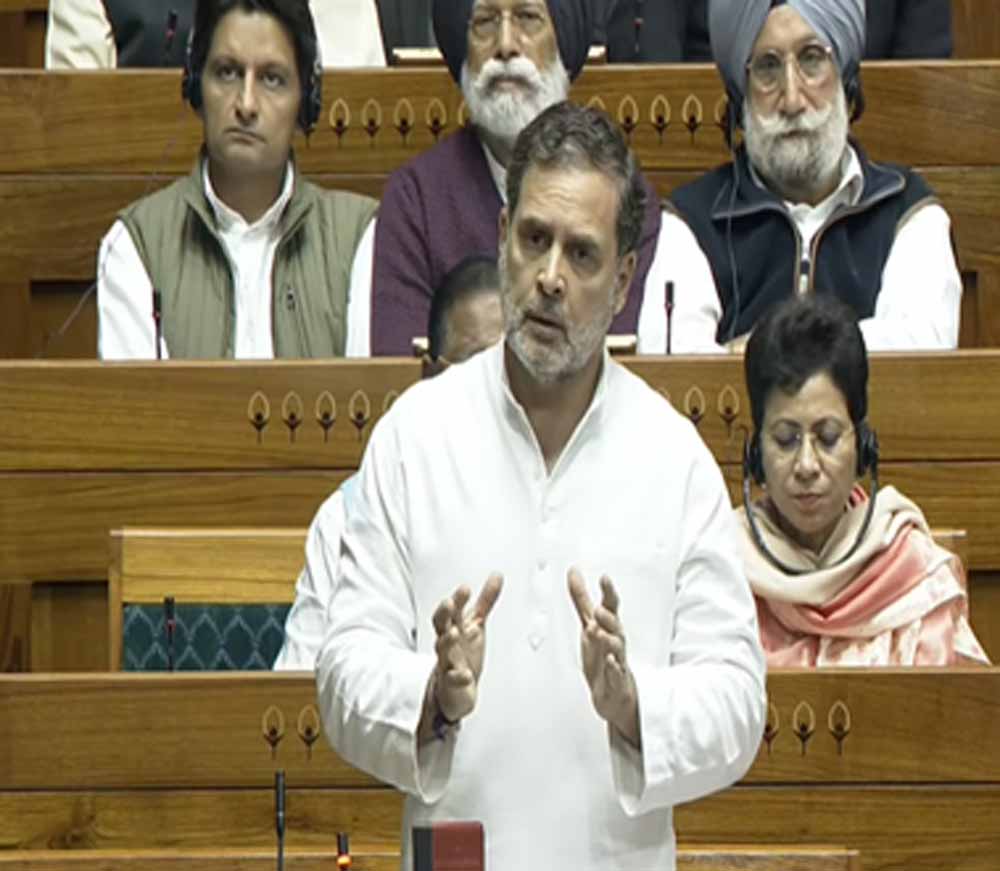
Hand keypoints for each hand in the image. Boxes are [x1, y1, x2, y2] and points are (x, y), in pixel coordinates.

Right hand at [430, 574, 502, 723]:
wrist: (453, 690)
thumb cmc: (463, 652)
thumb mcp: (475, 624)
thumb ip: (485, 601)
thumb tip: (496, 575)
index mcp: (453, 627)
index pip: (451, 611)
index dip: (457, 600)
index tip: (466, 588)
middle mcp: (448, 643)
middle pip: (441, 626)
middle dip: (444, 614)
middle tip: (449, 603)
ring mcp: (448, 663)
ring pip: (443, 651)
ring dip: (447, 641)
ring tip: (454, 633)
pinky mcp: (452, 683)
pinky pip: (453, 679)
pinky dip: (458, 677)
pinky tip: (466, 675)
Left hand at [568, 568, 640, 747]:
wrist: (613, 693)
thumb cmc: (602, 654)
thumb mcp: (588, 622)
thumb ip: (581, 598)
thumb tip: (573, 571)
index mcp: (608, 626)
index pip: (611, 606)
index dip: (608, 592)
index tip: (604, 578)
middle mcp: (615, 641)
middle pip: (615, 626)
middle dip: (608, 617)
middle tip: (599, 610)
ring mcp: (617, 661)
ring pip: (617, 649)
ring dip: (610, 640)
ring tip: (600, 632)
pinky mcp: (616, 681)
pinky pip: (617, 674)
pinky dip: (614, 668)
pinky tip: (610, 662)